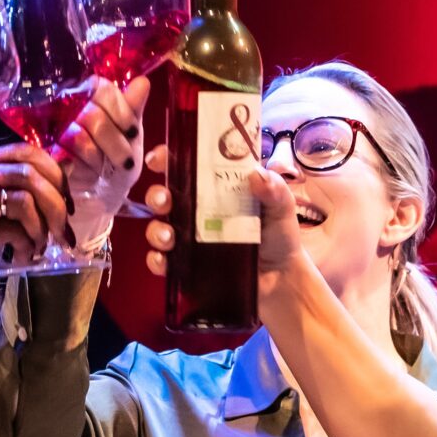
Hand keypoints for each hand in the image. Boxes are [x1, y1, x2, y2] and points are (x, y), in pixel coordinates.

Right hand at [0, 139, 69, 264]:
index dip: (57, 177)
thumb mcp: (11, 200)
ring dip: (42, 229)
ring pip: (25, 200)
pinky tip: (24, 255)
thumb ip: (36, 181)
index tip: (68, 204)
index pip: (31, 155)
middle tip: (63, 235)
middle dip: (57, 209)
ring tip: (39, 246)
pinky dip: (28, 244)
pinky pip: (16, 229)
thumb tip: (69, 166)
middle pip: (30, 174)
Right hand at [57, 75, 150, 245]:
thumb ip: (134, 110)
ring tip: (106, 170)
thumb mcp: (131, 136)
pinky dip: (83, 170)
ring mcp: (53, 128)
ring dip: (99, 159)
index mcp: (92, 92)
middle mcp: (69, 104)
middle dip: (115, 144)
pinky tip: (91, 175)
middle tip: (125, 162)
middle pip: (94, 117)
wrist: (100, 191)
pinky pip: (66, 159)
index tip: (133, 134)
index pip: (105, 92)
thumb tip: (143, 83)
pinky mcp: (44, 152)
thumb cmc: (118, 158)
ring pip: (80, 139)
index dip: (122, 114)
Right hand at [140, 148, 310, 279]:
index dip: (168, 158)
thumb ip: (274, 189)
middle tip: (164, 200)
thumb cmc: (278, 236)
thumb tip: (256, 175)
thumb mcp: (281, 207)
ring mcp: (189, 239)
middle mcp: (196, 211)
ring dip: (156, 230)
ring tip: (168, 237)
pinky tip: (164, 261)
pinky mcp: (187, 266)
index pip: (186, 166)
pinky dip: (157, 261)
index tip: (160, 158)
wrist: (280, 279)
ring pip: (159, 228)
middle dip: (156, 195)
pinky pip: (163, 262)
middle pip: (165, 196)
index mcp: (215, 189)